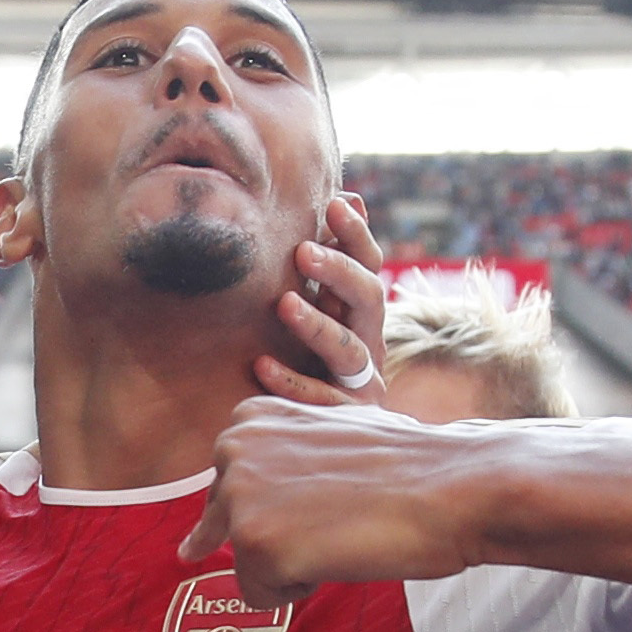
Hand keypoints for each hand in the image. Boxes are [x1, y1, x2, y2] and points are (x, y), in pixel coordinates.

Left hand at [182, 395, 497, 604]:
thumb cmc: (406, 467)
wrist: (454, 486)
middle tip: (338, 515)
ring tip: (341, 530)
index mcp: (247, 418)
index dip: (286, 507)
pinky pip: (260, 596)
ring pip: (245, 565)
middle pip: (230, 529)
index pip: (232, 493)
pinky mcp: (253, 544)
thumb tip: (206, 525)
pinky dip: (300, 589)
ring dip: (294, 563)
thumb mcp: (327, 434)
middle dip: (281, 536)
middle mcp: (231, 449)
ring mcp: (239, 496)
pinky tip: (339, 553)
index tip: (325, 496)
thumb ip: (275, 456)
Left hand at [254, 186, 390, 401]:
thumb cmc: (311, 355)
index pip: (370, 265)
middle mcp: (371, 342)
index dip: (356, 235)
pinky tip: (260, 365)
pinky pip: (320, 400)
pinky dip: (291, 382)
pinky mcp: (344, 418)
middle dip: (338, 272)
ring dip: (317, 325)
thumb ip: (328, 259)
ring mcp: (362, 383)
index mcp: (364, 312)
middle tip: (302, 250)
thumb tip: (348, 196)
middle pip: (369, 299)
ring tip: (284, 304)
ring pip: (348, 350)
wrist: (327, 436)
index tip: (334, 205)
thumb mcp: (320, 304)